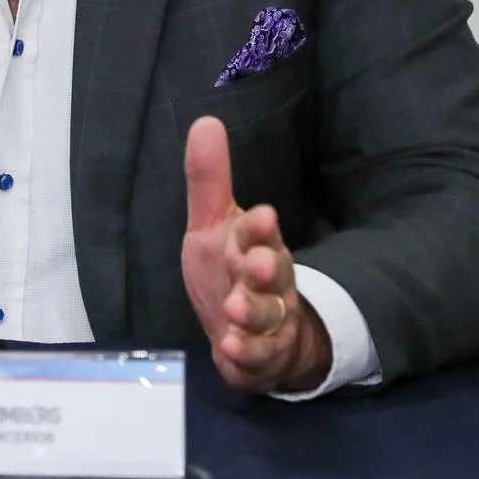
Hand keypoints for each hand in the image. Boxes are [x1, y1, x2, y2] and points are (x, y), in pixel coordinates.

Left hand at [181, 116, 331, 392]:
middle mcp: (267, 283)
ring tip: (233, 311)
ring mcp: (267, 322)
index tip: (264, 215)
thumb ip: (209, 180)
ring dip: (252, 314)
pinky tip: (229, 350)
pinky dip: (245, 355)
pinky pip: (256, 358)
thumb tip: (205, 121)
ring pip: (266, 316)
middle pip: (272, 274)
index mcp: (254, 246)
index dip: (261, 227)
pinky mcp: (259, 357)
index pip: (259, 233)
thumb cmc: (231, 270)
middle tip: (258, 266)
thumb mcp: (213, 225)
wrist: (256, 334)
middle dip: (266, 269)